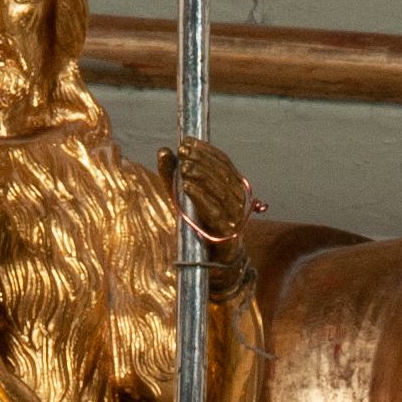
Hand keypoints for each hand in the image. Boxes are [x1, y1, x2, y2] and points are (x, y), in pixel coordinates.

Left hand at [161, 137, 253, 253]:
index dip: (205, 149)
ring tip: (184, 167)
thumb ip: (173, 174)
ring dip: (201, 175)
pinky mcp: (227, 231)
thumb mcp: (182, 195)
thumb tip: (163, 150)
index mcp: (232, 184)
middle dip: (201, 159)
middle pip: (221, 172)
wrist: (212, 259)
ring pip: (219, 189)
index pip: (222, 160)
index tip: (186, 141)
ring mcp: (234, 214)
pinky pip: (214, 210)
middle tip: (183, 151)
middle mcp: (238, 197)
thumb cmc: (199, 223)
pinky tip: (186, 186)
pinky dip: (200, 196)